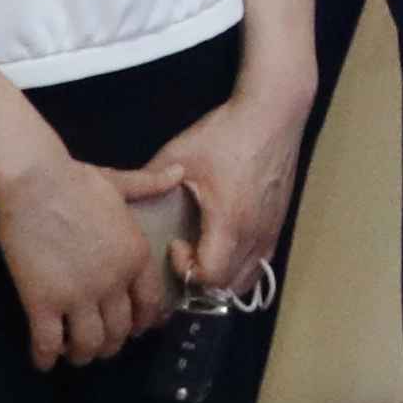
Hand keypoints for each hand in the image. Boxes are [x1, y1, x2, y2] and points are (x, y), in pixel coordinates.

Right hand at [0, 141, 167, 371]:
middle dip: (111, 344)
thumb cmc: (76, 181)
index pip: (149, 304)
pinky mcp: (42, 301)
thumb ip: (150, 185)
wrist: (34, 183)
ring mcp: (78, 295)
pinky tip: (43, 361)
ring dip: (82, 354)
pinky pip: (47, 342)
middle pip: (119, 331)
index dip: (141, 323)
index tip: (133, 331)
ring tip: (74, 354)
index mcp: (136, 256)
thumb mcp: (121, 183)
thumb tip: (179, 171)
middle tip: (100, 347)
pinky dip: (46, 357)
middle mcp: (113, 282)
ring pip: (88, 343)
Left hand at [122, 87, 306, 307]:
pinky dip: (240, 269)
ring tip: (200, 263)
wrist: (273, 115)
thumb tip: (124, 203)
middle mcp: (255, 233)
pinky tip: (223, 251)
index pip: (209, 276)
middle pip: (228, 287)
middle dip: (199, 285)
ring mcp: (271, 230)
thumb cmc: (226, 135)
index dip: (185, 270)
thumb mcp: (179, 156)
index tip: (173, 244)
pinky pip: (260, 263)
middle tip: (179, 263)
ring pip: (247, 279)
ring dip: (221, 282)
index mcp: (230, 221)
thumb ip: (151, 184)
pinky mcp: (278, 223)